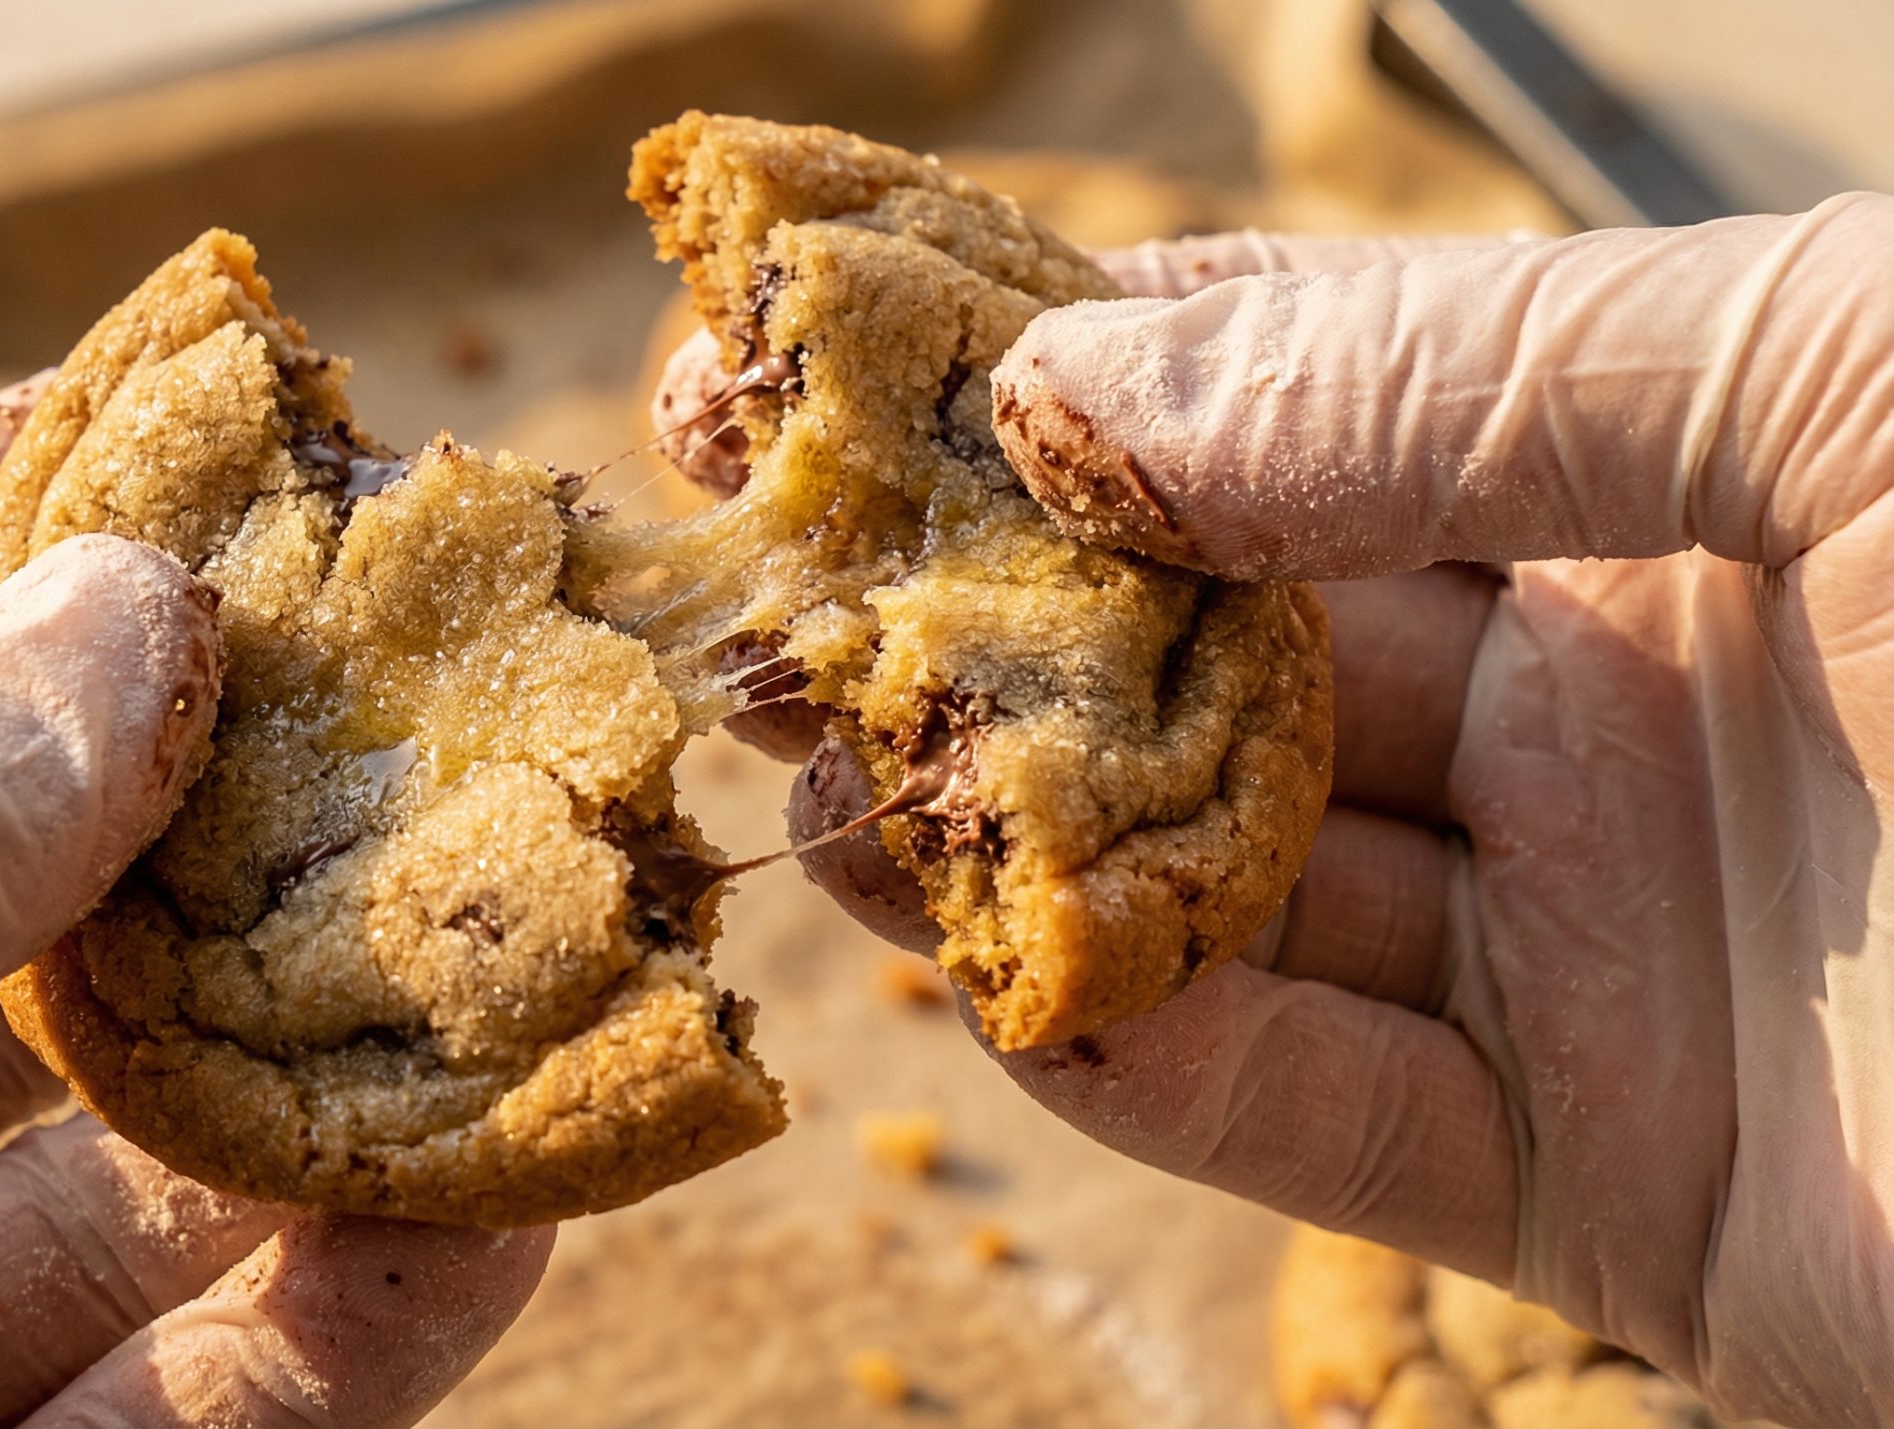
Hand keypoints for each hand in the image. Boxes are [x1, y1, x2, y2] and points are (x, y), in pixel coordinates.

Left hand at [0, 382, 548, 1426]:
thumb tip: (129, 610)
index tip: (198, 418)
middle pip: (5, 905)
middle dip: (226, 779)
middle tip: (441, 643)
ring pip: (166, 1147)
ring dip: (366, 1018)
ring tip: (550, 881)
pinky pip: (260, 1378)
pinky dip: (411, 1265)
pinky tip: (538, 1147)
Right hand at [788, 200, 1893, 1423]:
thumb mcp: (1866, 384)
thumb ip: (1462, 373)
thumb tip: (1085, 389)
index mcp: (1685, 458)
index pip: (1290, 384)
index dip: (1048, 358)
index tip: (819, 346)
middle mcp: (1623, 685)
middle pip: (1220, 634)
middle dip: (983, 611)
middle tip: (760, 589)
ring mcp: (1608, 935)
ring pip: (1231, 874)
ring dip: (1010, 835)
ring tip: (799, 783)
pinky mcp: (1613, 1180)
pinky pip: (1313, 1106)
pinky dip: (1140, 1050)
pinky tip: (985, 973)